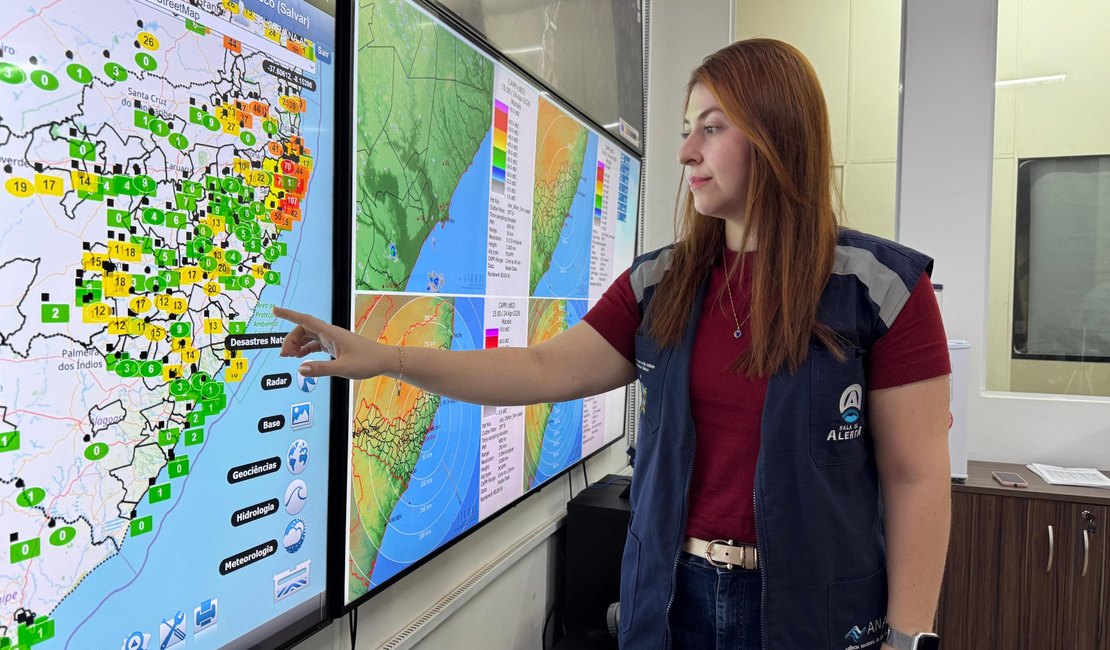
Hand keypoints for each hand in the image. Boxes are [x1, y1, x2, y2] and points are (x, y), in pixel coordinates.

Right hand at [272, 307, 387, 378]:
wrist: (384, 360)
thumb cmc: (367, 362)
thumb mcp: (343, 368)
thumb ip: (321, 369)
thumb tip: (300, 368)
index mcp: (331, 333)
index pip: (305, 320)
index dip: (289, 314)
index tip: (275, 310)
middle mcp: (330, 333)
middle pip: (303, 329)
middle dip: (290, 339)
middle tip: (284, 355)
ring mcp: (332, 339)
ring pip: (308, 336)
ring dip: (297, 344)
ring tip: (288, 357)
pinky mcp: (335, 346)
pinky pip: (315, 344)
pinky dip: (305, 349)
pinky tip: (300, 358)